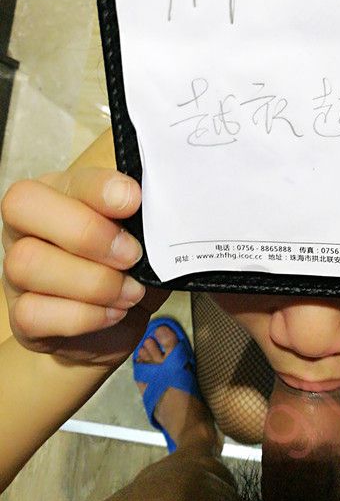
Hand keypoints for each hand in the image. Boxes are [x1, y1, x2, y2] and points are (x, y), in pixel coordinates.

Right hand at [1, 168, 168, 367]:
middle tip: (131, 256)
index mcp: (60, 193)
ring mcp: (15, 272)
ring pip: (26, 263)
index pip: (63, 176)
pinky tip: (111, 314)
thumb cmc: (131, 267)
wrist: (120, 324)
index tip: (135, 202)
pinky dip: (83, 316)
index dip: (99, 188)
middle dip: (87, 233)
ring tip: (130, 292)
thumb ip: (147, 217)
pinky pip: (32, 313)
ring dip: (91, 282)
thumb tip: (163, 210)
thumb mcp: (146, 236)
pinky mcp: (21, 317)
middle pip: (24, 207)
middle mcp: (28, 226)